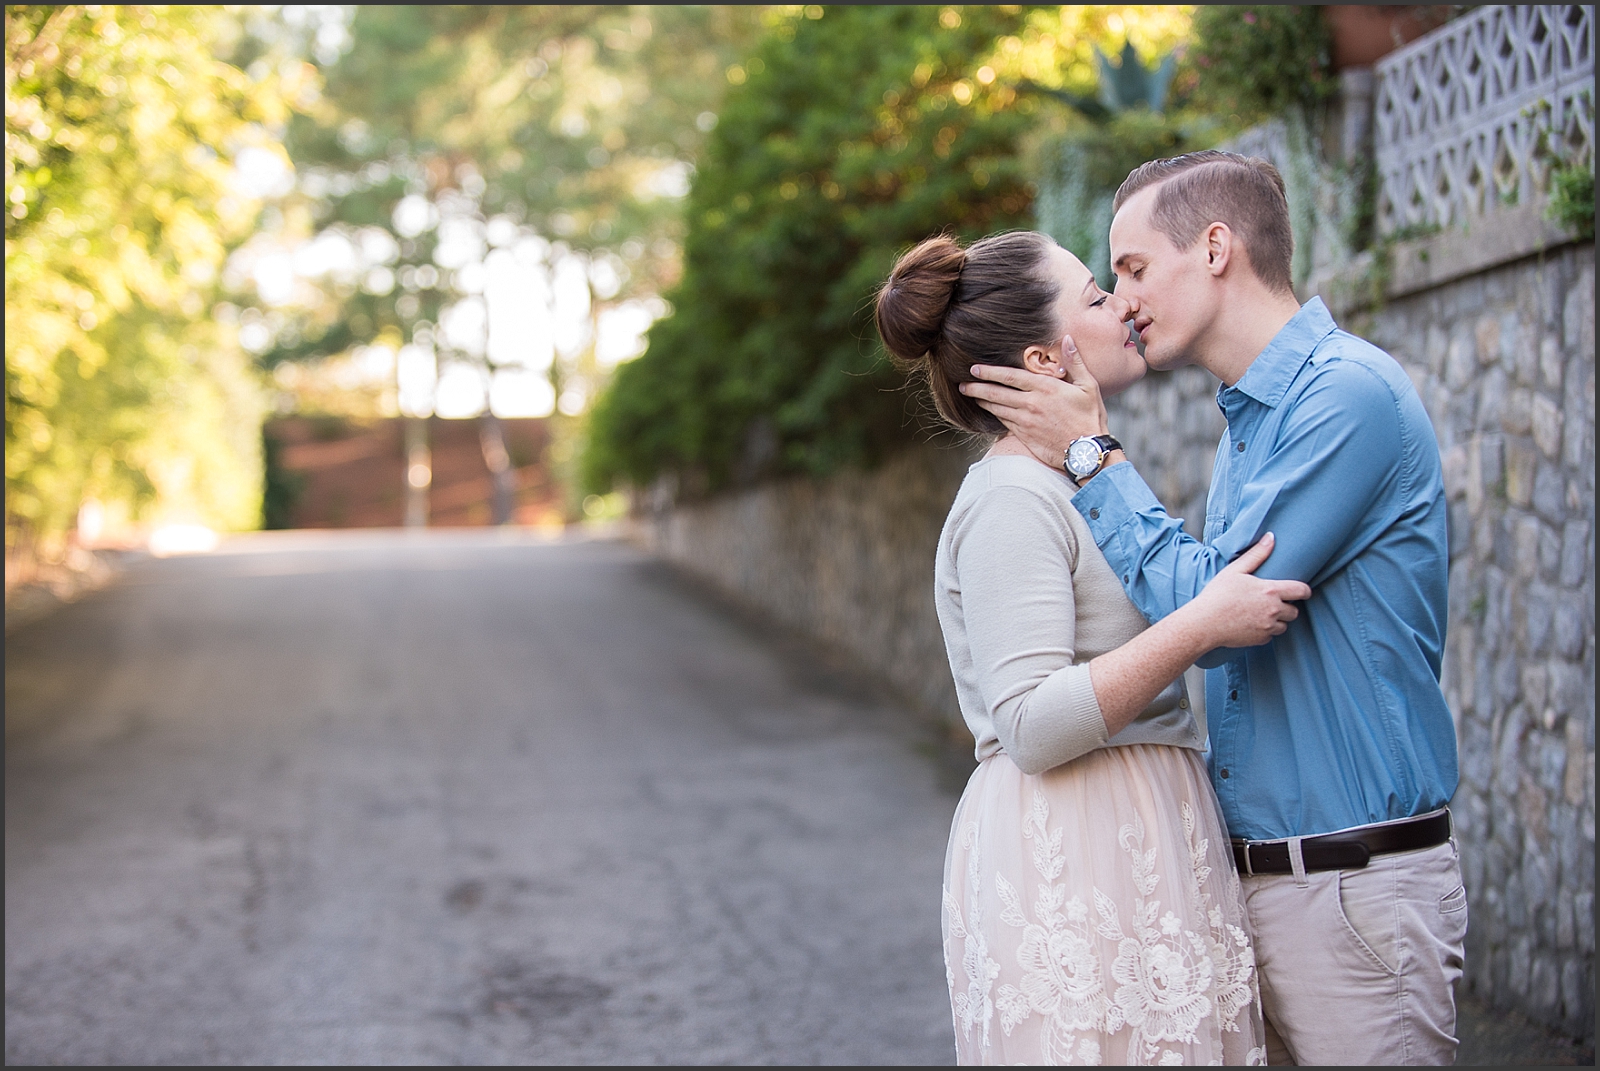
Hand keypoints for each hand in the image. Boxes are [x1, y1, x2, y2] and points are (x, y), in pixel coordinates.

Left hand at [959, 335, 1109, 466]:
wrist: (1088, 452)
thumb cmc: (1090, 418)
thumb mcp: (1089, 385)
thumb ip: (1075, 361)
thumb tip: (1067, 338)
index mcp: (1045, 387)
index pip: (1010, 376)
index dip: (990, 372)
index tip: (975, 369)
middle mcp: (1031, 403)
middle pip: (997, 393)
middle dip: (977, 387)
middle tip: (963, 384)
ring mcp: (1026, 421)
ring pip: (997, 408)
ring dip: (983, 401)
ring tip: (971, 396)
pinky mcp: (1025, 436)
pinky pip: (1004, 423)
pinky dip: (995, 416)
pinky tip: (990, 411)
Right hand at [1186, 533, 1311, 648]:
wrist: (1204, 623)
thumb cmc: (1217, 595)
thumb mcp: (1235, 570)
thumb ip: (1257, 554)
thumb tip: (1271, 537)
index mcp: (1270, 591)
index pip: (1301, 591)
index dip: (1304, 591)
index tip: (1301, 591)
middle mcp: (1274, 610)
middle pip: (1294, 611)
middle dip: (1287, 606)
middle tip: (1271, 602)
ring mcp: (1268, 627)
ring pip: (1284, 625)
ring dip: (1277, 620)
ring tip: (1259, 613)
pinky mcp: (1261, 640)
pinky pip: (1270, 636)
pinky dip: (1264, 631)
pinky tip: (1250, 624)